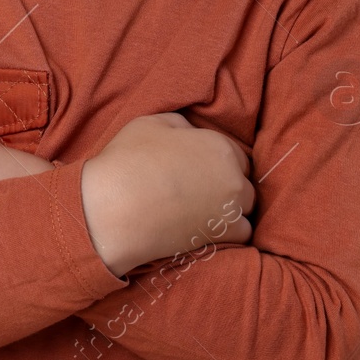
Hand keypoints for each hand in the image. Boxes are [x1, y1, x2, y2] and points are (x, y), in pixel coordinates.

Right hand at [79, 112, 254, 276]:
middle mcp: (233, 176)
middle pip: (243, 183)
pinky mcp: (224, 235)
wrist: (115, 208)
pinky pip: (241, 233)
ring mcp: (231, 208)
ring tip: (202, 214)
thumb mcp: (150, 124)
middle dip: (227, 187)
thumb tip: (191, 133)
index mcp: (218, 145)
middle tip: (199, 193)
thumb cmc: (129, 161)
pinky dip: (227, 232)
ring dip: (229, 211)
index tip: (202, 172)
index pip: (236, 155)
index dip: (218, 163)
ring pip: (244, 209)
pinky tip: (204, 229)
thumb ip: (181, 125)